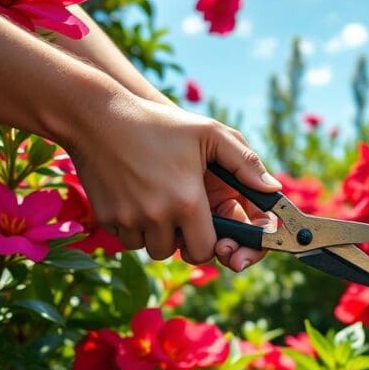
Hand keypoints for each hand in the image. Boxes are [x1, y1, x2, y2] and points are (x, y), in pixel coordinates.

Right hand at [63, 88, 280, 269]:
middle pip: (177, 253)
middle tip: (185, 215)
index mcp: (187, 202)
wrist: (96, 116)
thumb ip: (245, 162)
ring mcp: (128, 220)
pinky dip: (135, 227)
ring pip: (151, 249)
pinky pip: (127, 238)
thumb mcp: (209, 133)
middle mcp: (158, 217)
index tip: (212, 231)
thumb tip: (272, 189)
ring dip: (160, 234)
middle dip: (185, 240)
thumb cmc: (159, 124)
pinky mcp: (106, 218)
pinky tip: (138, 199)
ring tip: (162, 203)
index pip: (206, 250)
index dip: (212, 244)